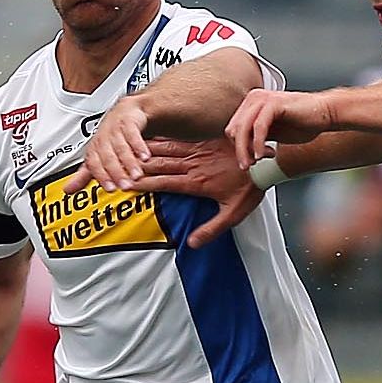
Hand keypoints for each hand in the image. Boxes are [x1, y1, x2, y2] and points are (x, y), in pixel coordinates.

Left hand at [70, 96, 152, 193]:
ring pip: (121, 147)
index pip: (94, 164)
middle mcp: (103, 138)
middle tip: (125, 186)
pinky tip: (145, 157)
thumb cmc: (111, 136)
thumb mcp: (97, 157)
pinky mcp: (128, 121)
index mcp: (94, 148)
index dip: (101, 176)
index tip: (110, 189)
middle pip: (108, 157)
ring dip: (129, 162)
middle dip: (116, 172)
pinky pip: (133, 134)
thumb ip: (85, 175)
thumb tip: (68, 190)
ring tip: (137, 175)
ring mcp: (115, 129)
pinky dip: (139, 146)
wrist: (127, 111)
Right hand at [132, 137, 265, 248]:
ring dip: (143, 152)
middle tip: (115, 166)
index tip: (125, 185)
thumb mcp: (233, 214)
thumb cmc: (251, 187)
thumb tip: (192, 243)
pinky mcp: (202, 142)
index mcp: (196, 183)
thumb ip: (211, 229)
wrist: (266, 161)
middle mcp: (193, 166)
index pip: (163, 183)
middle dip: (135, 166)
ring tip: (123, 150)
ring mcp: (196, 152)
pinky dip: (159, 140)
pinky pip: (176, 140)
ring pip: (163, 150)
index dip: (143, 184)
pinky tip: (147, 138)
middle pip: (157, 165)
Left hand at [227, 89, 335, 168]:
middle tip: (251, 165)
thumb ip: (256, 138)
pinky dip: (257, 144)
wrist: (326, 113)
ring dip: (245, 150)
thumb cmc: (302, 123)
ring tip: (254, 162)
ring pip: (242, 129)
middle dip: (240, 151)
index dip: (240, 148)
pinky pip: (258, 127)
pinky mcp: (273, 104)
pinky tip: (262, 155)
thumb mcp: (273, 133)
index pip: (233, 129)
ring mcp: (262, 99)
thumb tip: (242, 152)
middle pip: (233, 130)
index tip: (257, 158)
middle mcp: (253, 98)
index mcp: (251, 103)